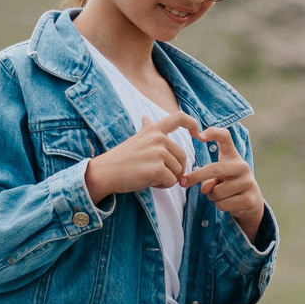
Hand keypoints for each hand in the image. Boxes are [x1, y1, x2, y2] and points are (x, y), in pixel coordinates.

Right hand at [87, 108, 203, 200]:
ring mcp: (158, 153)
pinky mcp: (157, 169)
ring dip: (167, 179)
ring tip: (149, 176)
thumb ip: (147, 129)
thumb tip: (147, 118)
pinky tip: (149, 182)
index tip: (198, 135)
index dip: (193, 124)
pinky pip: (172, 181)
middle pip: (183, 156)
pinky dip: (163, 186)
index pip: (180, 118)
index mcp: (154, 130)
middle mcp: (159, 138)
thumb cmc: (121, 158)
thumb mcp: (136, 138)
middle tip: (156, 173)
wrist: (105, 172)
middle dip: (174, 169)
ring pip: (178, 171)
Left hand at [187, 124, 265, 241]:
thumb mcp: (217, 178)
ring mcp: (248, 182)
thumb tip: (205, 188)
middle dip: (196, 176)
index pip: (226, 137)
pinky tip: (228, 203)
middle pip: (215, 169)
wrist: (250, 203)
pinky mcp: (250, 199)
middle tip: (183, 182)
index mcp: (233, 156)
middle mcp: (242, 166)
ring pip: (217, 191)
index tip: (199, 136)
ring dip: (212, 196)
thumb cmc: (228, 185)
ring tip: (220, 196)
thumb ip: (208, 179)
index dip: (213, 133)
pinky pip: (223, 204)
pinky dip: (220, 206)